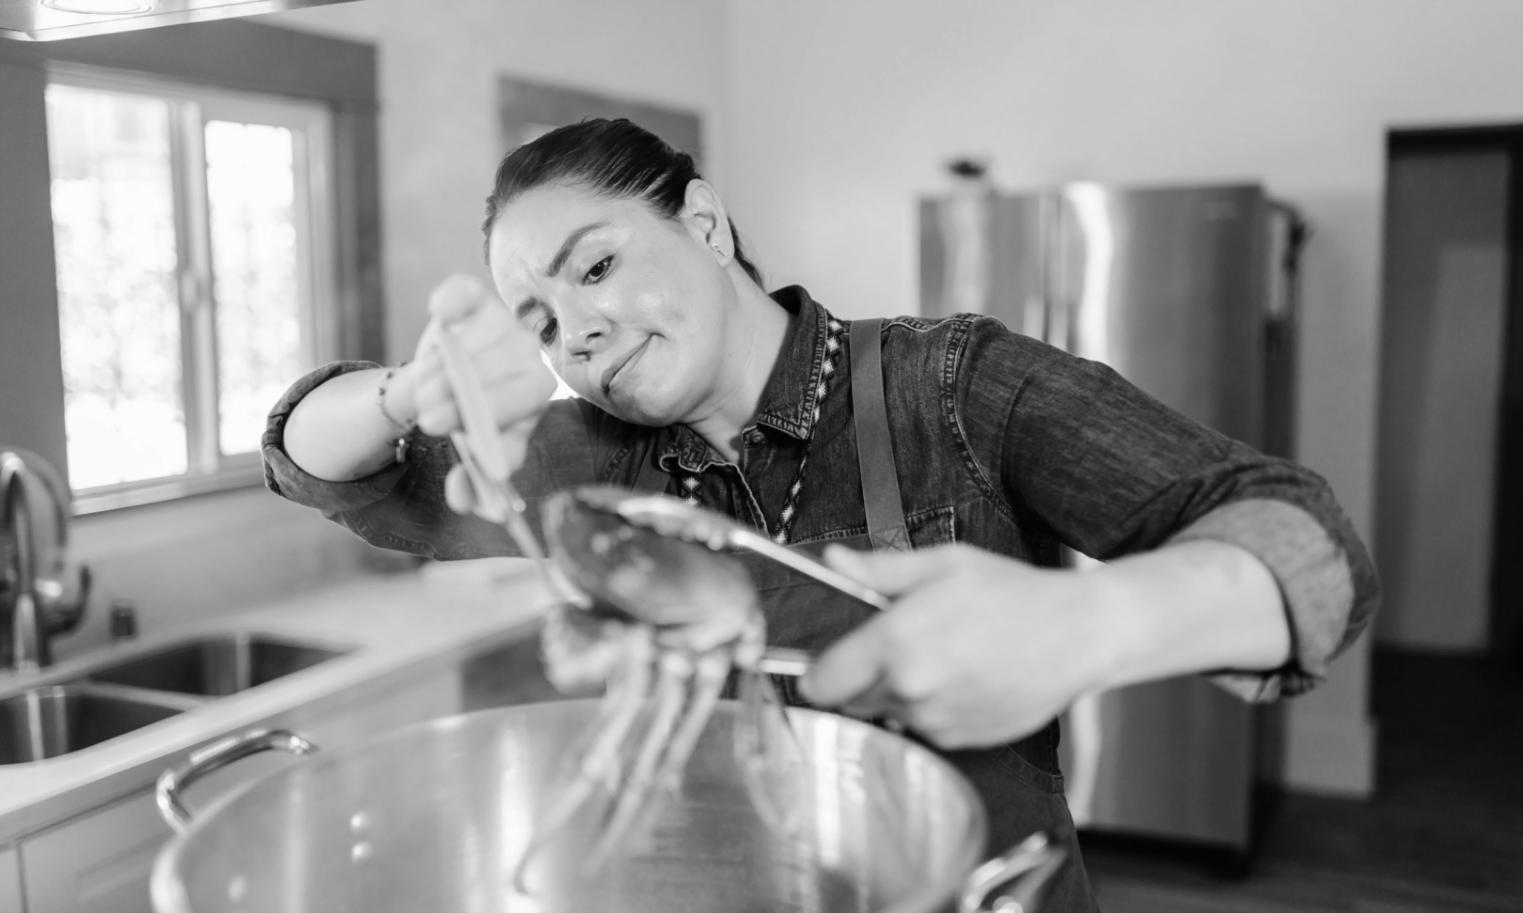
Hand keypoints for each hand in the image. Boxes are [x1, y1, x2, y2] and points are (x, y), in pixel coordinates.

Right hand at [388, 274, 557, 514]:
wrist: (445, 384)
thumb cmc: (468, 421)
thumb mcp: (472, 452)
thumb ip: (471, 480)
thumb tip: (463, 500)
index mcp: (536, 393)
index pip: (523, 404)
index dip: (491, 419)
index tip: (453, 436)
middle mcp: (528, 355)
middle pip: (500, 372)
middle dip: (462, 399)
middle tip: (429, 418)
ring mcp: (503, 324)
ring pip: (474, 345)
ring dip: (441, 371)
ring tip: (423, 391)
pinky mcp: (475, 301)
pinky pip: (464, 294)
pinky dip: (452, 299)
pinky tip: (442, 310)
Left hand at [798, 544, 1123, 747]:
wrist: (1079, 634)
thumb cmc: (1014, 593)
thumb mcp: (944, 565)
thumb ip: (879, 570)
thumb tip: (833, 562)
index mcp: (898, 642)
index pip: (822, 681)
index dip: (817, 673)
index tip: (825, 664)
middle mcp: (913, 688)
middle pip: (854, 699)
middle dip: (867, 675)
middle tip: (903, 645)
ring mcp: (938, 720)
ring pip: (892, 714)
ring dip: (903, 693)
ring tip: (946, 658)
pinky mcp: (963, 740)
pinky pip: (926, 729)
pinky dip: (935, 710)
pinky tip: (967, 679)